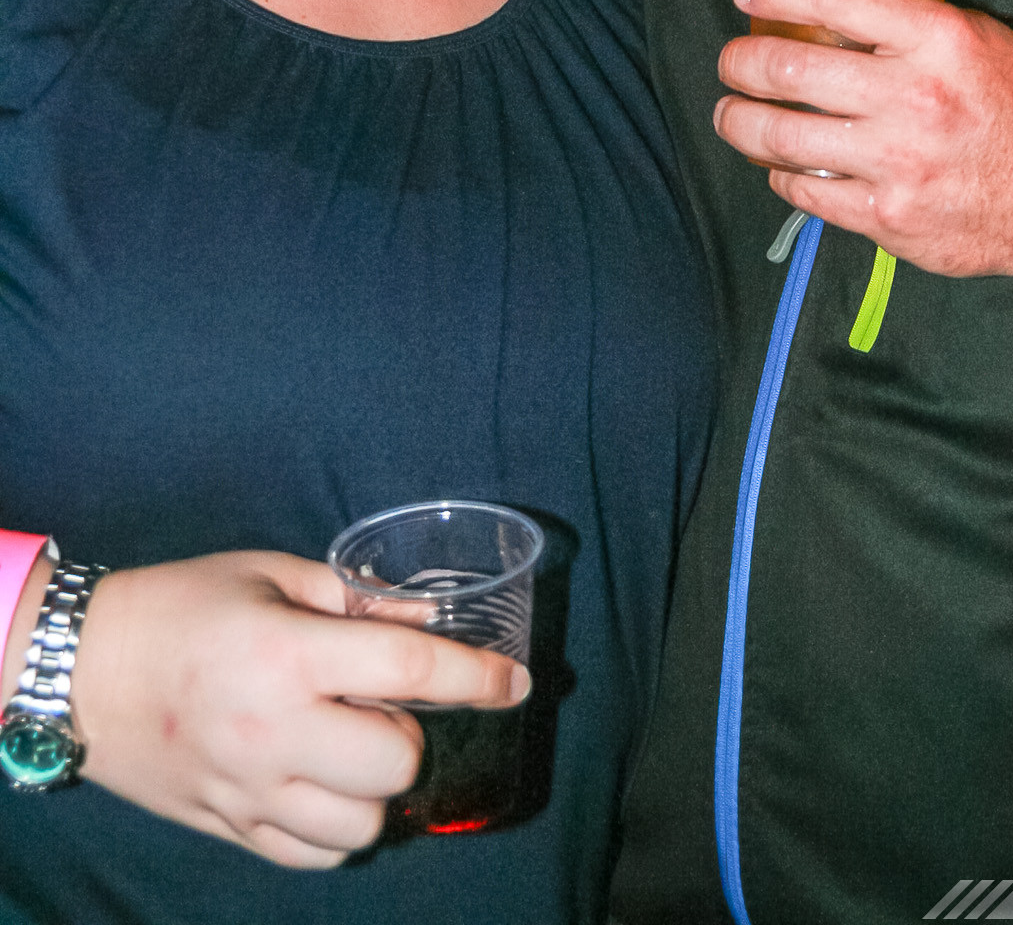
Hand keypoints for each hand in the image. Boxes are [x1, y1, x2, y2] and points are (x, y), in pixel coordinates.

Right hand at [72, 551, 527, 867]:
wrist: (82, 668)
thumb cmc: (181, 604)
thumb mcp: (270, 573)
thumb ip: (353, 597)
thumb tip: (427, 614)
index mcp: (289, 654)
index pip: (410, 669)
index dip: (475, 677)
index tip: (514, 683)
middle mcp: (275, 730)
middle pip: (394, 764)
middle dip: (410, 734)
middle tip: (386, 706)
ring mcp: (249, 789)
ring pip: (361, 827)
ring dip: (375, 791)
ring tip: (354, 750)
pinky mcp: (228, 825)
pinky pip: (312, 856)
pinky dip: (336, 830)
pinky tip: (324, 788)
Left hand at [716, 0, 1012, 284]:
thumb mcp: (982, 41)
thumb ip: (913, 23)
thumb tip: (835, 9)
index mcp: (939, 41)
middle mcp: (913, 99)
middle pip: (790, 70)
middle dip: (742, 63)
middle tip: (732, 62)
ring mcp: (897, 163)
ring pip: (783, 137)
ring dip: (740, 122)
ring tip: (731, 113)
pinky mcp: (887, 217)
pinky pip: (806, 192)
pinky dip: (780, 174)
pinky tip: (778, 164)